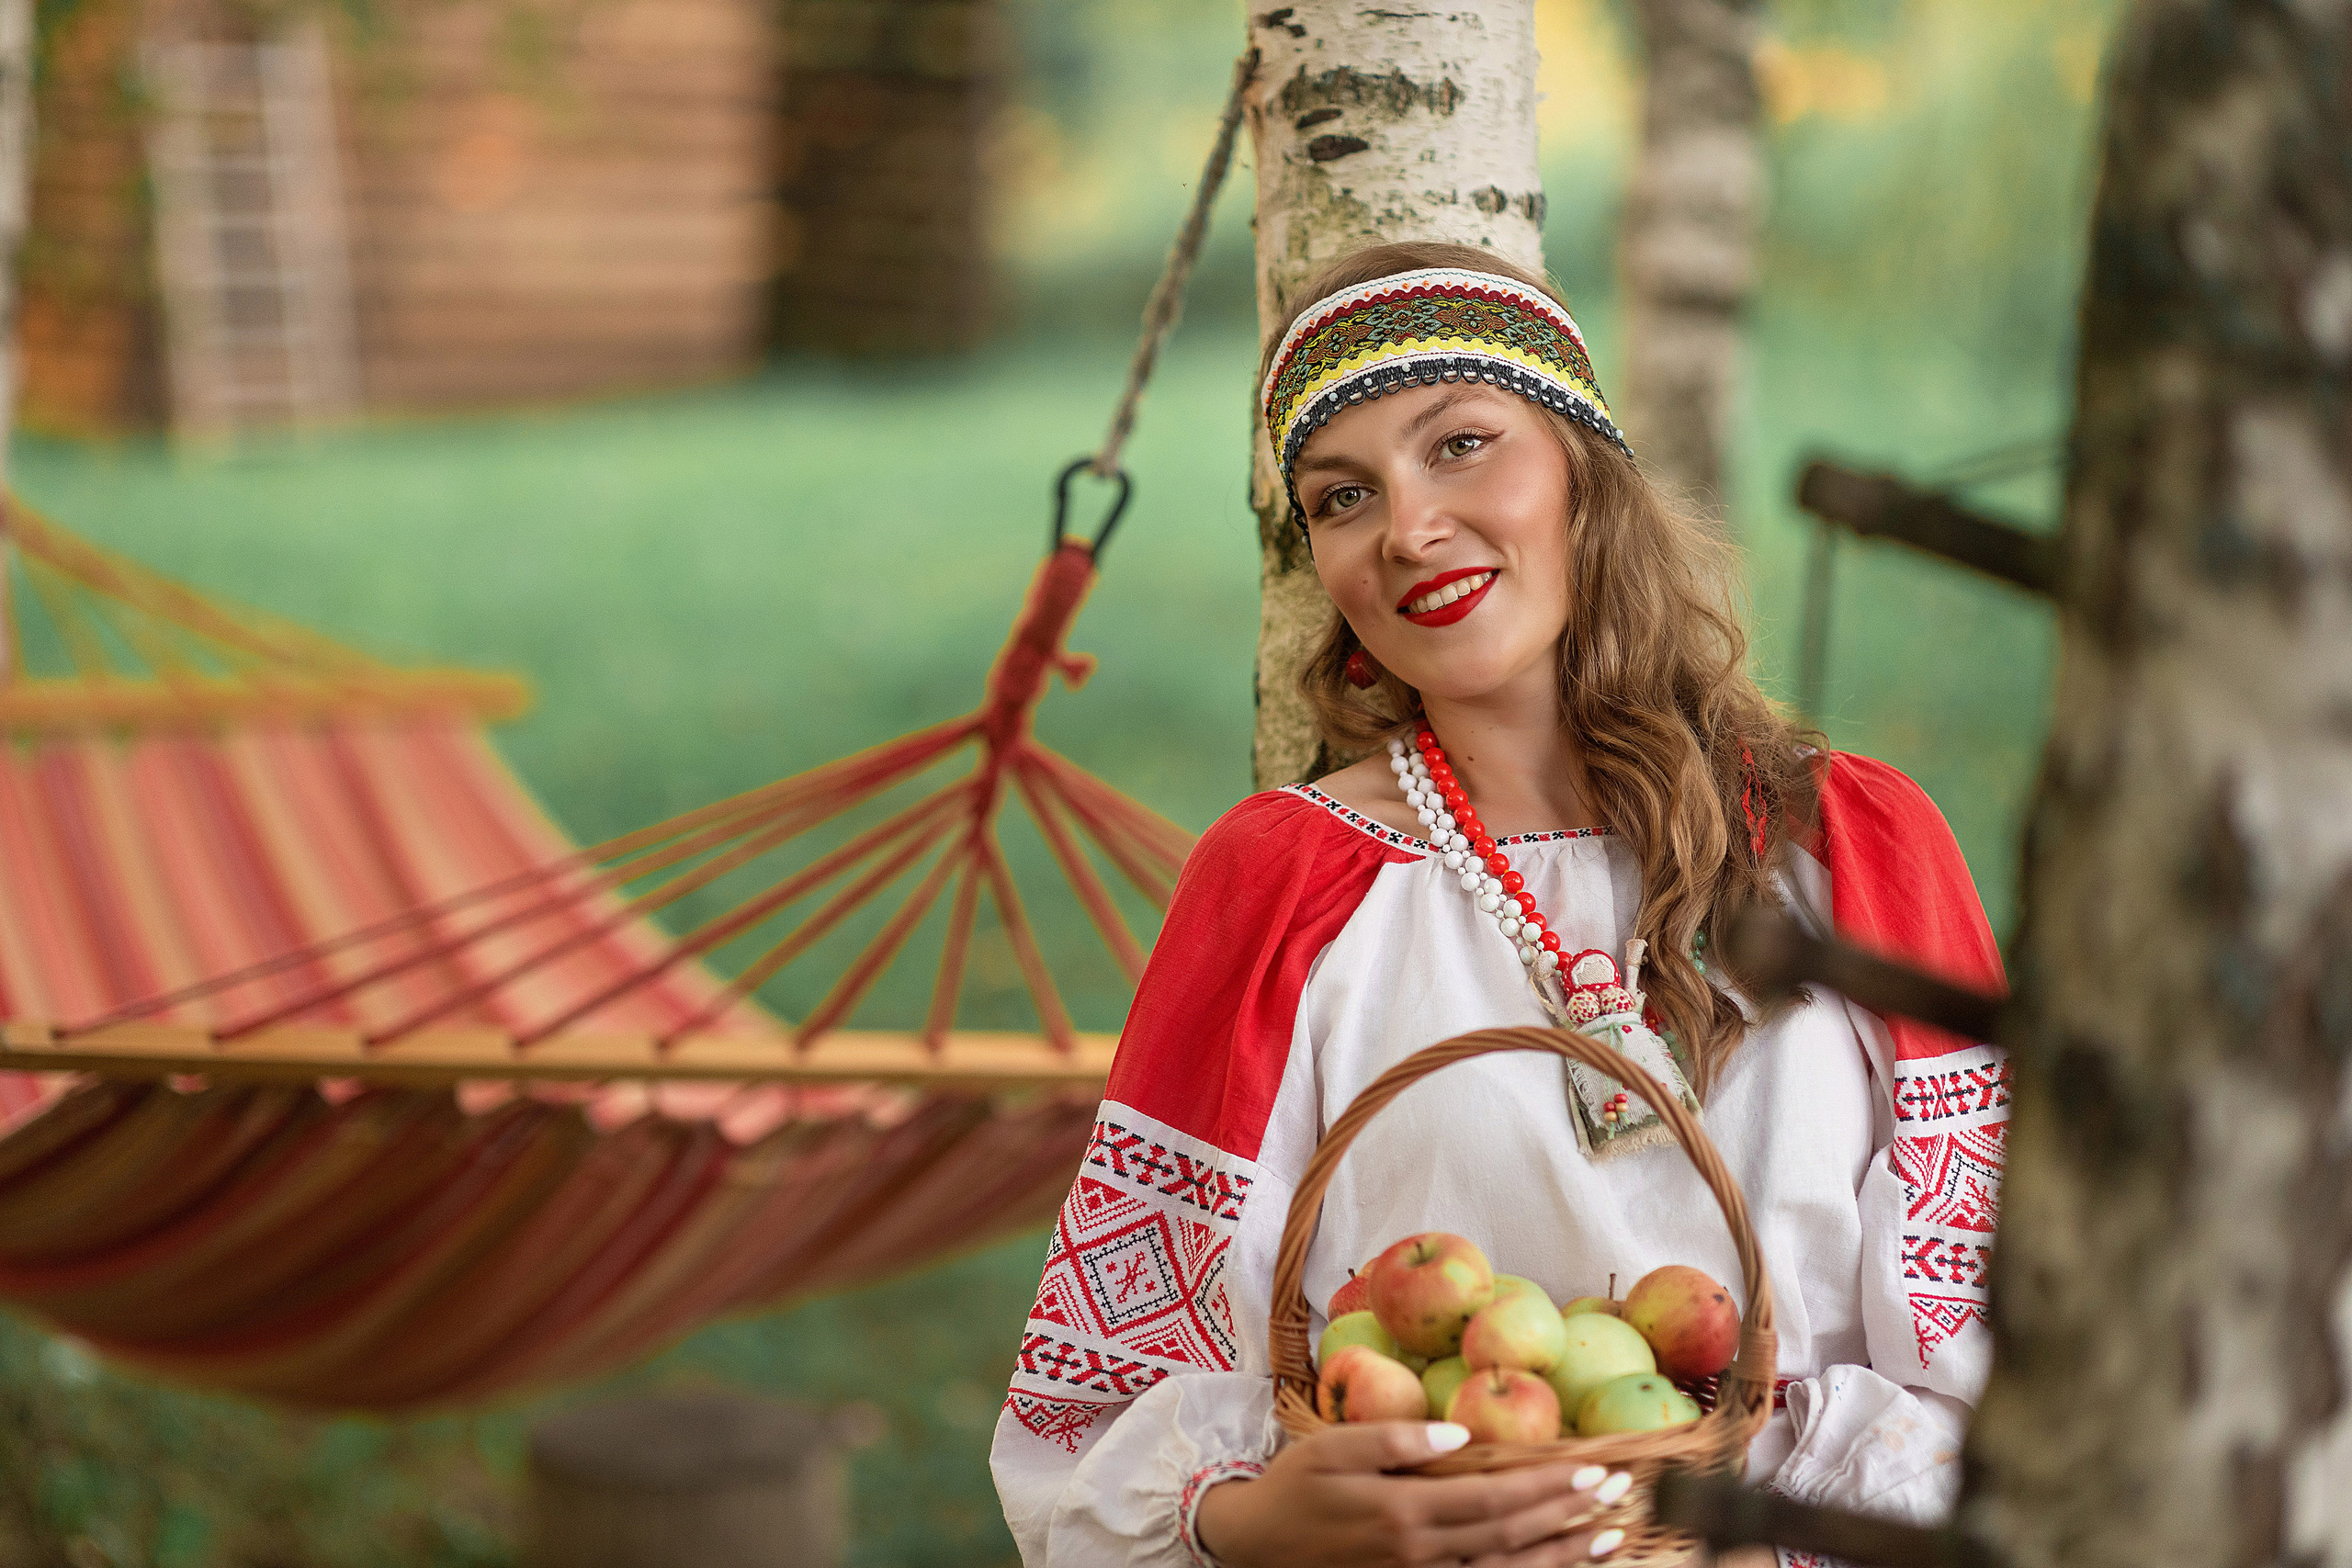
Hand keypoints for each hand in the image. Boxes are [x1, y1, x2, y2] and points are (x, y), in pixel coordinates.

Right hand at [1192, 1421, 1632, 1567]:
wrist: (1255, 1546)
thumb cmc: (1294, 1487)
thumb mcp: (1332, 1448)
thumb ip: (1396, 1441)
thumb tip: (1461, 1435)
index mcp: (1403, 1513)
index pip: (1495, 1499)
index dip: (1548, 1488)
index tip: (1595, 1471)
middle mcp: (1420, 1555)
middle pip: (1510, 1537)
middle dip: (1569, 1516)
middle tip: (1619, 1495)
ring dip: (1561, 1557)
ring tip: (1610, 1538)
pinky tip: (1554, 1566)